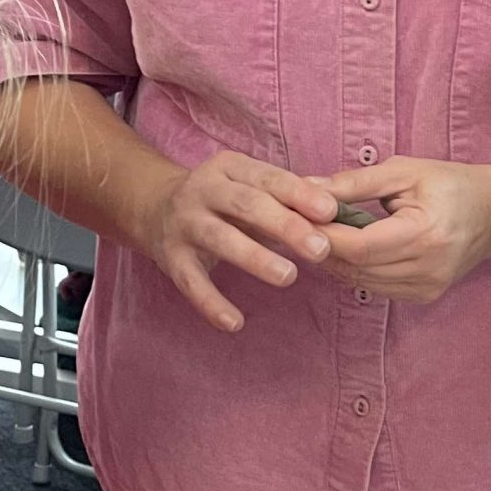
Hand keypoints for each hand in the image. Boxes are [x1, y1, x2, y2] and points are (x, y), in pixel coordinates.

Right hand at [133, 151, 337, 333]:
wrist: (153, 206)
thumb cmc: (223, 200)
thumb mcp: (251, 187)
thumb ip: (289, 197)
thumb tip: (337, 206)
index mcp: (230, 168)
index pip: (269, 178)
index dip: (299, 194)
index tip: (330, 211)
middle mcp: (203, 190)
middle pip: (247, 206)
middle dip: (286, 226)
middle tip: (320, 249)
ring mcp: (184, 223)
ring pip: (220, 239)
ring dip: (255, 258)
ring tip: (288, 276)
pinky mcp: (170, 257)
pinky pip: (191, 282)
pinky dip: (211, 304)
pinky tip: (235, 323)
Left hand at [315, 158, 490, 304]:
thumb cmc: (451, 185)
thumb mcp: (405, 172)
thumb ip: (355, 182)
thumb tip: (307, 188)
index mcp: (425, 234)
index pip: (358, 246)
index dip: (323, 235)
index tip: (298, 216)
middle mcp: (428, 268)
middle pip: (356, 267)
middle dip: (322, 247)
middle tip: (299, 225)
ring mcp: (428, 287)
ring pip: (362, 281)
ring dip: (336, 261)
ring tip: (319, 235)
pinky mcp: (425, 296)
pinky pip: (376, 287)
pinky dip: (356, 270)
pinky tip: (348, 250)